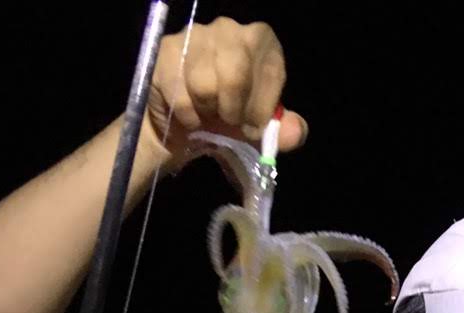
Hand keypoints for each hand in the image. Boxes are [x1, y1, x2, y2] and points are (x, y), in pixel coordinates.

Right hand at [147, 18, 308, 159]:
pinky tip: (189, 115)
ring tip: (207, 113)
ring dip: (207, 112)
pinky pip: (179, 92)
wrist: (185, 125)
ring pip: (204, 84)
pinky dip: (187, 116)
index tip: (253, 128)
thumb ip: (285, 131)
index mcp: (261, 41)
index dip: (262, 108)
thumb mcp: (260, 127)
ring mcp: (196, 35)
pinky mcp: (167, 49)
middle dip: (233, 109)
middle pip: (235, 74)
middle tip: (228, 121)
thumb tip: (296, 131)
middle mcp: (229, 29)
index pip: (270, 71)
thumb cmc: (228, 118)